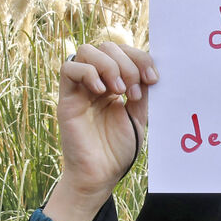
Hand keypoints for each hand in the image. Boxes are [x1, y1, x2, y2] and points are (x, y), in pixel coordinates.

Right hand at [43, 43, 158, 220]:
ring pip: (87, 51)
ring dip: (110, 66)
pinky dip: (89, 72)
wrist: (101, 174)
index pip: (124, 53)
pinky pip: (69, 68)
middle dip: (127, 63)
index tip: (154, 79)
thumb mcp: (139, 116)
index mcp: (115, 84)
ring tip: (119, 92)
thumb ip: (141, 91)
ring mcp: (81, 89)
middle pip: (107, 46)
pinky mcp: (66, 98)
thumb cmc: (119, 149)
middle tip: (134, 91)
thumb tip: (150, 68)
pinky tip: (102, 91)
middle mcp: (97, 82)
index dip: (141, 59)